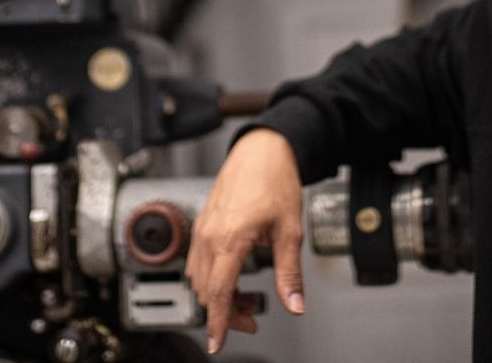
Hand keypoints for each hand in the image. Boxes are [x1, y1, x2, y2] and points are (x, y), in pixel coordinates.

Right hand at [186, 128, 305, 353]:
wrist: (262, 149)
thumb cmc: (275, 180)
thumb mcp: (290, 231)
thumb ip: (289, 273)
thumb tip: (294, 304)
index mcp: (229, 239)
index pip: (218, 294)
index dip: (219, 323)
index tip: (216, 344)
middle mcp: (209, 236)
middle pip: (207, 290)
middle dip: (226, 312)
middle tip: (251, 320)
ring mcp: (202, 229)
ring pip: (199, 278)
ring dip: (218, 296)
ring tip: (246, 299)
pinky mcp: (202, 223)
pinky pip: (197, 261)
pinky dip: (211, 277)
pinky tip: (232, 277)